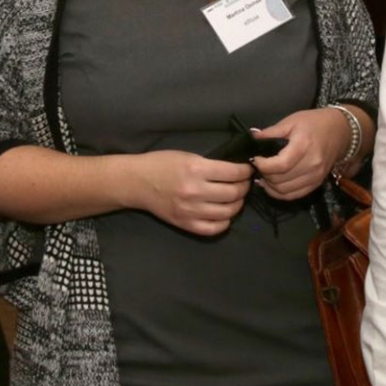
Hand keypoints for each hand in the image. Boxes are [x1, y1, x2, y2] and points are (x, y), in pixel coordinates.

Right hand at [127, 151, 251, 235]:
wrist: (137, 182)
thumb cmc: (162, 164)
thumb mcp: (188, 156)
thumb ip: (210, 164)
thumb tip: (236, 170)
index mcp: (196, 169)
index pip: (233, 172)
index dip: (245, 171)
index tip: (248, 169)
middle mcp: (195, 191)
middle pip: (234, 193)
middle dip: (244, 187)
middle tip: (243, 183)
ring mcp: (191, 210)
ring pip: (228, 212)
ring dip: (237, 204)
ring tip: (236, 198)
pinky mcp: (185, 224)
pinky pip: (214, 228)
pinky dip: (224, 222)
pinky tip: (224, 214)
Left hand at [251, 108, 350, 200]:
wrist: (341, 131)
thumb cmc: (314, 123)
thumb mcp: (291, 121)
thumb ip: (271, 132)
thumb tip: (252, 138)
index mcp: (304, 146)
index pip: (280, 165)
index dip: (263, 165)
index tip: (255, 159)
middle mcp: (311, 165)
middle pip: (281, 180)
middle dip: (264, 175)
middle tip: (258, 166)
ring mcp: (315, 177)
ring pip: (285, 191)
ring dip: (270, 186)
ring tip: (264, 175)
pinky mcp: (316, 184)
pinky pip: (294, 195)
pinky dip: (280, 194)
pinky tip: (272, 185)